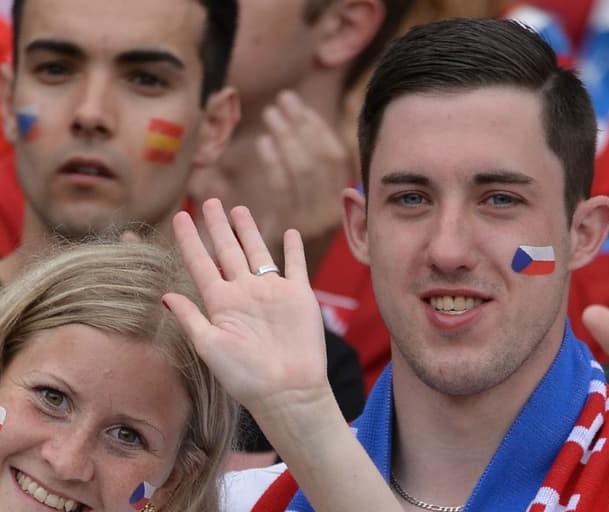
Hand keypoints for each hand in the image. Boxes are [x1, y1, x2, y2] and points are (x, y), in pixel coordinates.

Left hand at [162, 198, 330, 422]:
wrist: (286, 391)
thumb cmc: (245, 376)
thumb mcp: (209, 347)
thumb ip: (190, 318)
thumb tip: (164, 296)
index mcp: (220, 304)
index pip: (200, 264)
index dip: (189, 240)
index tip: (178, 216)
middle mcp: (244, 294)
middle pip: (227, 251)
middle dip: (218, 226)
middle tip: (208, 200)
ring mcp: (271, 293)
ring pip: (257, 252)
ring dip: (249, 230)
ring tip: (238, 209)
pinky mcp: (298, 296)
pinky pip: (295, 266)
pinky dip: (293, 249)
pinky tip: (289, 232)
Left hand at [252, 91, 352, 257]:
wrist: (291, 312)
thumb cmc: (300, 265)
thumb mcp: (319, 225)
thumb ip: (321, 192)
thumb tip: (327, 160)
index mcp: (345, 206)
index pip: (333, 156)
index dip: (316, 128)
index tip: (298, 105)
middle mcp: (332, 214)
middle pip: (317, 159)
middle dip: (300, 125)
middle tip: (282, 101)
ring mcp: (315, 226)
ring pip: (303, 171)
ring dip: (286, 138)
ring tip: (270, 115)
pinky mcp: (296, 233)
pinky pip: (285, 192)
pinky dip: (275, 164)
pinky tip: (263, 145)